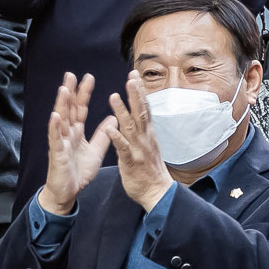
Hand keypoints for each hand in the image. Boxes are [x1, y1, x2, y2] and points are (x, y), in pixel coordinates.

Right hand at [38, 73, 114, 213]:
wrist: (68, 192)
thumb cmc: (79, 171)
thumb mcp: (96, 150)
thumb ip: (102, 134)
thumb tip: (113, 119)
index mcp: (76, 132)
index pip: (80, 109)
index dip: (84, 94)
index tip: (88, 77)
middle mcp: (67, 134)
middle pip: (68, 109)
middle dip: (70, 92)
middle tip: (71, 74)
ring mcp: (61, 143)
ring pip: (60, 121)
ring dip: (61, 105)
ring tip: (64, 89)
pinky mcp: (57, 154)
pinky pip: (56, 140)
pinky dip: (55, 128)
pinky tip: (55, 116)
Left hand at [109, 73, 171, 208]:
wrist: (158, 193)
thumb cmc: (150, 171)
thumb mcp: (147, 147)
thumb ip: (140, 133)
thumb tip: (136, 120)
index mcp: (147, 134)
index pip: (144, 108)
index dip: (140, 91)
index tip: (135, 75)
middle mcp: (145, 138)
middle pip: (140, 112)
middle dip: (135, 94)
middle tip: (131, 76)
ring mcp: (139, 149)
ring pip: (130, 127)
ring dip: (122, 111)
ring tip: (114, 96)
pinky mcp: (132, 162)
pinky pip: (123, 148)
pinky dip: (117, 137)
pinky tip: (110, 127)